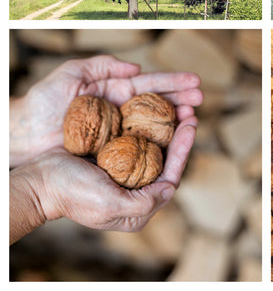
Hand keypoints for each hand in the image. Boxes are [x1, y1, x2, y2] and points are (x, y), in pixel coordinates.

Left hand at [10, 55, 202, 166]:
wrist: (22, 135)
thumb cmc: (42, 102)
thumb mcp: (71, 74)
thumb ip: (103, 65)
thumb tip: (136, 68)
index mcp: (116, 90)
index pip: (150, 84)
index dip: (174, 82)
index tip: (195, 81)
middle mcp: (122, 111)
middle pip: (158, 104)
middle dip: (182, 100)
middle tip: (201, 101)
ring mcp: (119, 132)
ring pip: (154, 126)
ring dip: (175, 122)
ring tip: (193, 119)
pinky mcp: (113, 152)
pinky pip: (140, 148)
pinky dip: (159, 145)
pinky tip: (173, 143)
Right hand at [11, 116, 195, 238]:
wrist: (41, 180)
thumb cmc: (72, 193)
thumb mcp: (109, 204)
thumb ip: (143, 203)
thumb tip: (171, 188)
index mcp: (139, 208)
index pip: (171, 176)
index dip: (183, 150)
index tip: (190, 125)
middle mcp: (136, 191)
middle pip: (166, 160)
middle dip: (179, 135)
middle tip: (189, 111)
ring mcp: (126, 175)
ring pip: (155, 148)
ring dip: (167, 128)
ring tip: (178, 107)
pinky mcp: (116, 159)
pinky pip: (138, 141)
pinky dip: (148, 125)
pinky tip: (154, 110)